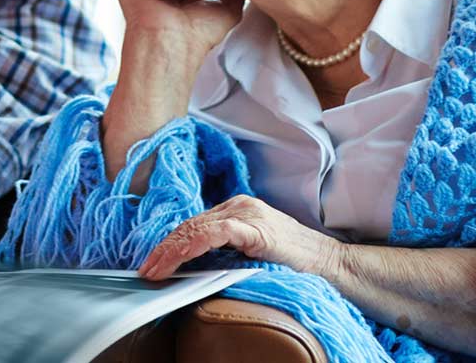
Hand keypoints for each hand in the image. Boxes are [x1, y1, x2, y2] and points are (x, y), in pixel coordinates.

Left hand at [137, 195, 337, 279]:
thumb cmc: (294, 264)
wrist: (330, 264)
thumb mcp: (252, 255)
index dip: (170, 244)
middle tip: (145, 270)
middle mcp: (240, 206)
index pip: (194, 225)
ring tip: (154, 269)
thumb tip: (191, 268)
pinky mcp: (256, 227)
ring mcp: (248, 213)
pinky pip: (215, 233)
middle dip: (164, 249)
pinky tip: (178, 259)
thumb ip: (226, 253)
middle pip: (190, 225)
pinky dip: (192, 246)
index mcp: (238, 211)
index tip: (152, 264)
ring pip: (197, 227)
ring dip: (171, 250)